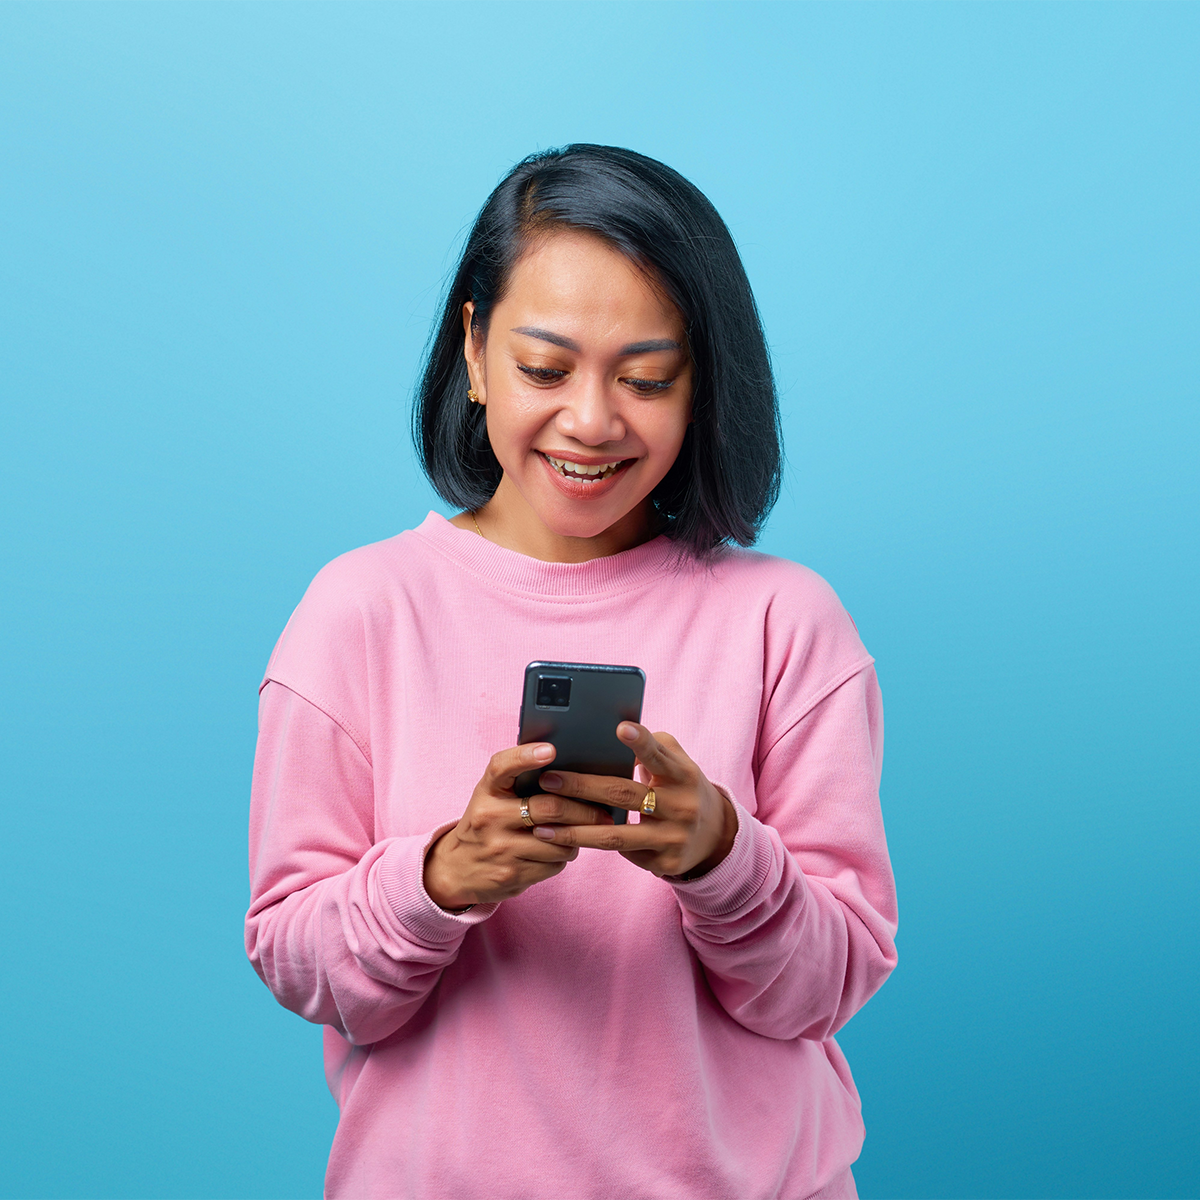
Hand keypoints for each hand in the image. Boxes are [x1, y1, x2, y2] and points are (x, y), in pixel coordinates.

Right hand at [423, 742, 618, 908]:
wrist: (457, 869)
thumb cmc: (486, 824)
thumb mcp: (491, 796)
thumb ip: (518, 781)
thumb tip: (569, 768)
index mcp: (486, 791)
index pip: (502, 767)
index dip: (526, 756)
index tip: (551, 749)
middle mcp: (490, 817)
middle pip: (549, 808)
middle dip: (585, 812)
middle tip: (604, 813)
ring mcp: (500, 848)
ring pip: (559, 840)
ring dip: (577, 838)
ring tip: (581, 833)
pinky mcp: (511, 874)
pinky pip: (554, 865)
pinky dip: (563, 857)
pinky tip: (558, 851)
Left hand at [533, 724, 737, 878]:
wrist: (714, 836)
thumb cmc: (682, 787)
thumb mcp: (678, 763)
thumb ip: (652, 747)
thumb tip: (607, 737)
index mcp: (684, 775)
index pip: (660, 755)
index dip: (640, 742)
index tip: (620, 728)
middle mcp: (681, 807)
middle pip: (623, 794)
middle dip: (581, 787)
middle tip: (547, 779)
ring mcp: (673, 838)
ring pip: (615, 835)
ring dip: (574, 830)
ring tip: (540, 825)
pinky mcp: (664, 863)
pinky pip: (621, 854)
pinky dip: (590, 846)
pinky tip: (560, 843)